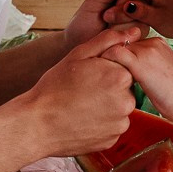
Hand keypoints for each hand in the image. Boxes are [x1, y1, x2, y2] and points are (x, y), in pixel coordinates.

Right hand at [24, 26, 141, 154]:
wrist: (37, 124)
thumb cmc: (54, 87)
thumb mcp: (79, 55)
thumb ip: (109, 40)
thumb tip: (135, 31)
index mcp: (121, 77)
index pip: (124, 67)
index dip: (105, 69)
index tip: (88, 76)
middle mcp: (127, 102)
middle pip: (124, 89)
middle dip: (108, 87)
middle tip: (82, 91)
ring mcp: (120, 124)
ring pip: (119, 108)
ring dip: (106, 106)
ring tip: (81, 106)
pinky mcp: (112, 140)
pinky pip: (112, 126)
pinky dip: (101, 123)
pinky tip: (82, 119)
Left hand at [68, 0, 144, 48]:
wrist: (78, 45)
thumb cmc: (85, 20)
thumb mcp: (97, 0)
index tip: (107, 7)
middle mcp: (139, 11)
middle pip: (142, 5)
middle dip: (121, 13)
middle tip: (105, 18)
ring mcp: (141, 26)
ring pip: (141, 21)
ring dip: (120, 26)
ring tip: (107, 29)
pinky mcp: (140, 42)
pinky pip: (138, 35)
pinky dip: (121, 37)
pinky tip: (112, 39)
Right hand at [100, 0, 172, 70]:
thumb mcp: (156, 19)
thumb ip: (139, 12)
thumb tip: (120, 9)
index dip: (117, 6)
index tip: (106, 19)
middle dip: (118, 7)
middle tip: (106, 21)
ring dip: (121, 9)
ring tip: (110, 22)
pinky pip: (132, 0)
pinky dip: (127, 10)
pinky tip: (120, 21)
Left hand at [100, 37, 172, 157]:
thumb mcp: (159, 81)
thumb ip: (144, 75)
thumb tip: (126, 82)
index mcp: (157, 44)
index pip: (126, 44)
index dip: (112, 56)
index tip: (99, 69)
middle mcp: (152, 42)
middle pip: (118, 43)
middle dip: (103, 56)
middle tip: (88, 70)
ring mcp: (146, 50)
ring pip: (113, 46)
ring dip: (100, 60)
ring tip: (88, 75)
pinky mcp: (141, 62)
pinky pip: (113, 54)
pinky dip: (102, 63)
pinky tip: (95, 78)